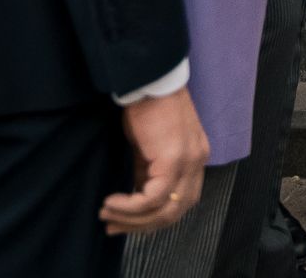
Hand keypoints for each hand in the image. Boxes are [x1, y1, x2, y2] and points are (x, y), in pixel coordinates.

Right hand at [99, 88, 207, 233]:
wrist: (149, 80)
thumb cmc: (146, 107)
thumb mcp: (149, 146)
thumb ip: (148, 171)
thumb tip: (135, 196)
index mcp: (195, 159)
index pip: (182, 203)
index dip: (154, 220)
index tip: (125, 224)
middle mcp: (198, 162)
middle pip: (176, 213)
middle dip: (142, 226)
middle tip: (113, 226)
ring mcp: (189, 162)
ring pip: (166, 210)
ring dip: (133, 219)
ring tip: (107, 215)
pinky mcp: (174, 159)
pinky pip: (154, 197)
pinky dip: (131, 206)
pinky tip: (111, 202)